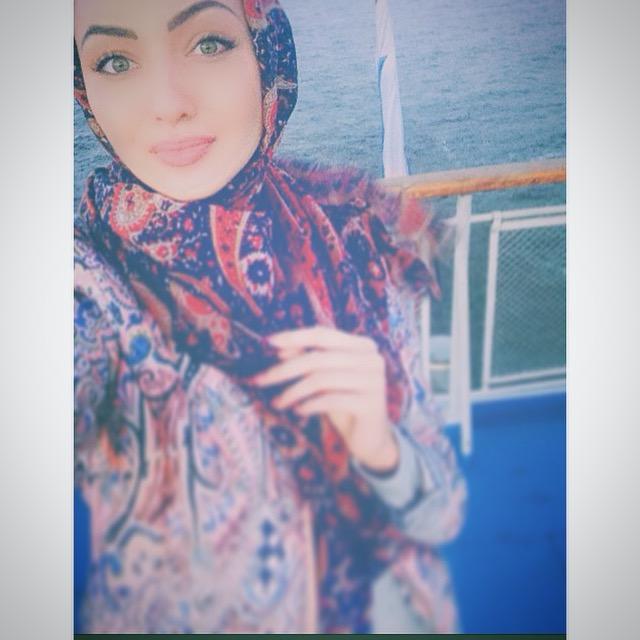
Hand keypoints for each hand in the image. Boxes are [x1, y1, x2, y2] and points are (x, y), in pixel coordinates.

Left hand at [248, 326, 399, 471]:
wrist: (370, 438)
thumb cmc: (345, 403)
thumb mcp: (325, 379)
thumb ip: (308, 359)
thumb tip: (280, 348)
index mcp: (363, 345)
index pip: (323, 334)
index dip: (295, 337)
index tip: (268, 342)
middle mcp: (372, 359)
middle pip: (318, 358)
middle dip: (285, 369)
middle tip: (261, 380)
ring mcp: (374, 381)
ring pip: (322, 379)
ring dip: (293, 391)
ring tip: (278, 402)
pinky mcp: (371, 404)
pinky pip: (332, 400)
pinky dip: (310, 404)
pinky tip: (298, 410)